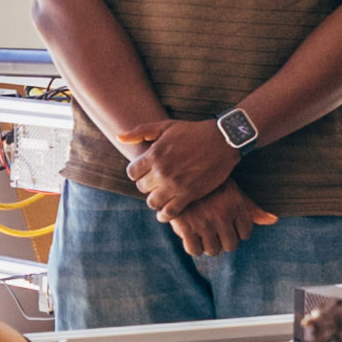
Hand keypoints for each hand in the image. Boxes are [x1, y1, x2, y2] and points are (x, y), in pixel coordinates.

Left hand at [128, 114, 245, 213]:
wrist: (222, 140)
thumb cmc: (193, 131)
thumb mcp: (165, 126)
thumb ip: (140, 131)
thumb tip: (119, 137)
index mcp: (154, 154)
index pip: (132, 173)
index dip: (137, 173)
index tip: (145, 172)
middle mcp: (162, 171)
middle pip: (141, 187)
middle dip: (147, 185)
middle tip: (156, 182)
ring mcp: (175, 185)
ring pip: (152, 202)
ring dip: (155, 200)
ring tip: (161, 195)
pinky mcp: (189, 195)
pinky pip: (169, 212)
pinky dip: (165, 215)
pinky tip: (165, 212)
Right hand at [165, 186, 278, 254]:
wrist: (178, 171)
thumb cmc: (208, 183)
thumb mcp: (232, 191)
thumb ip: (252, 208)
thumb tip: (274, 220)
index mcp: (236, 205)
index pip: (245, 234)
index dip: (237, 231)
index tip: (227, 225)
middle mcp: (222, 216)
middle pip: (230, 245)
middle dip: (223, 240)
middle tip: (215, 231)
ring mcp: (204, 223)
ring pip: (212, 249)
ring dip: (209, 244)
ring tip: (203, 233)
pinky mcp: (186, 227)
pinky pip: (194, 250)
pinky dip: (193, 246)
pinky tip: (191, 235)